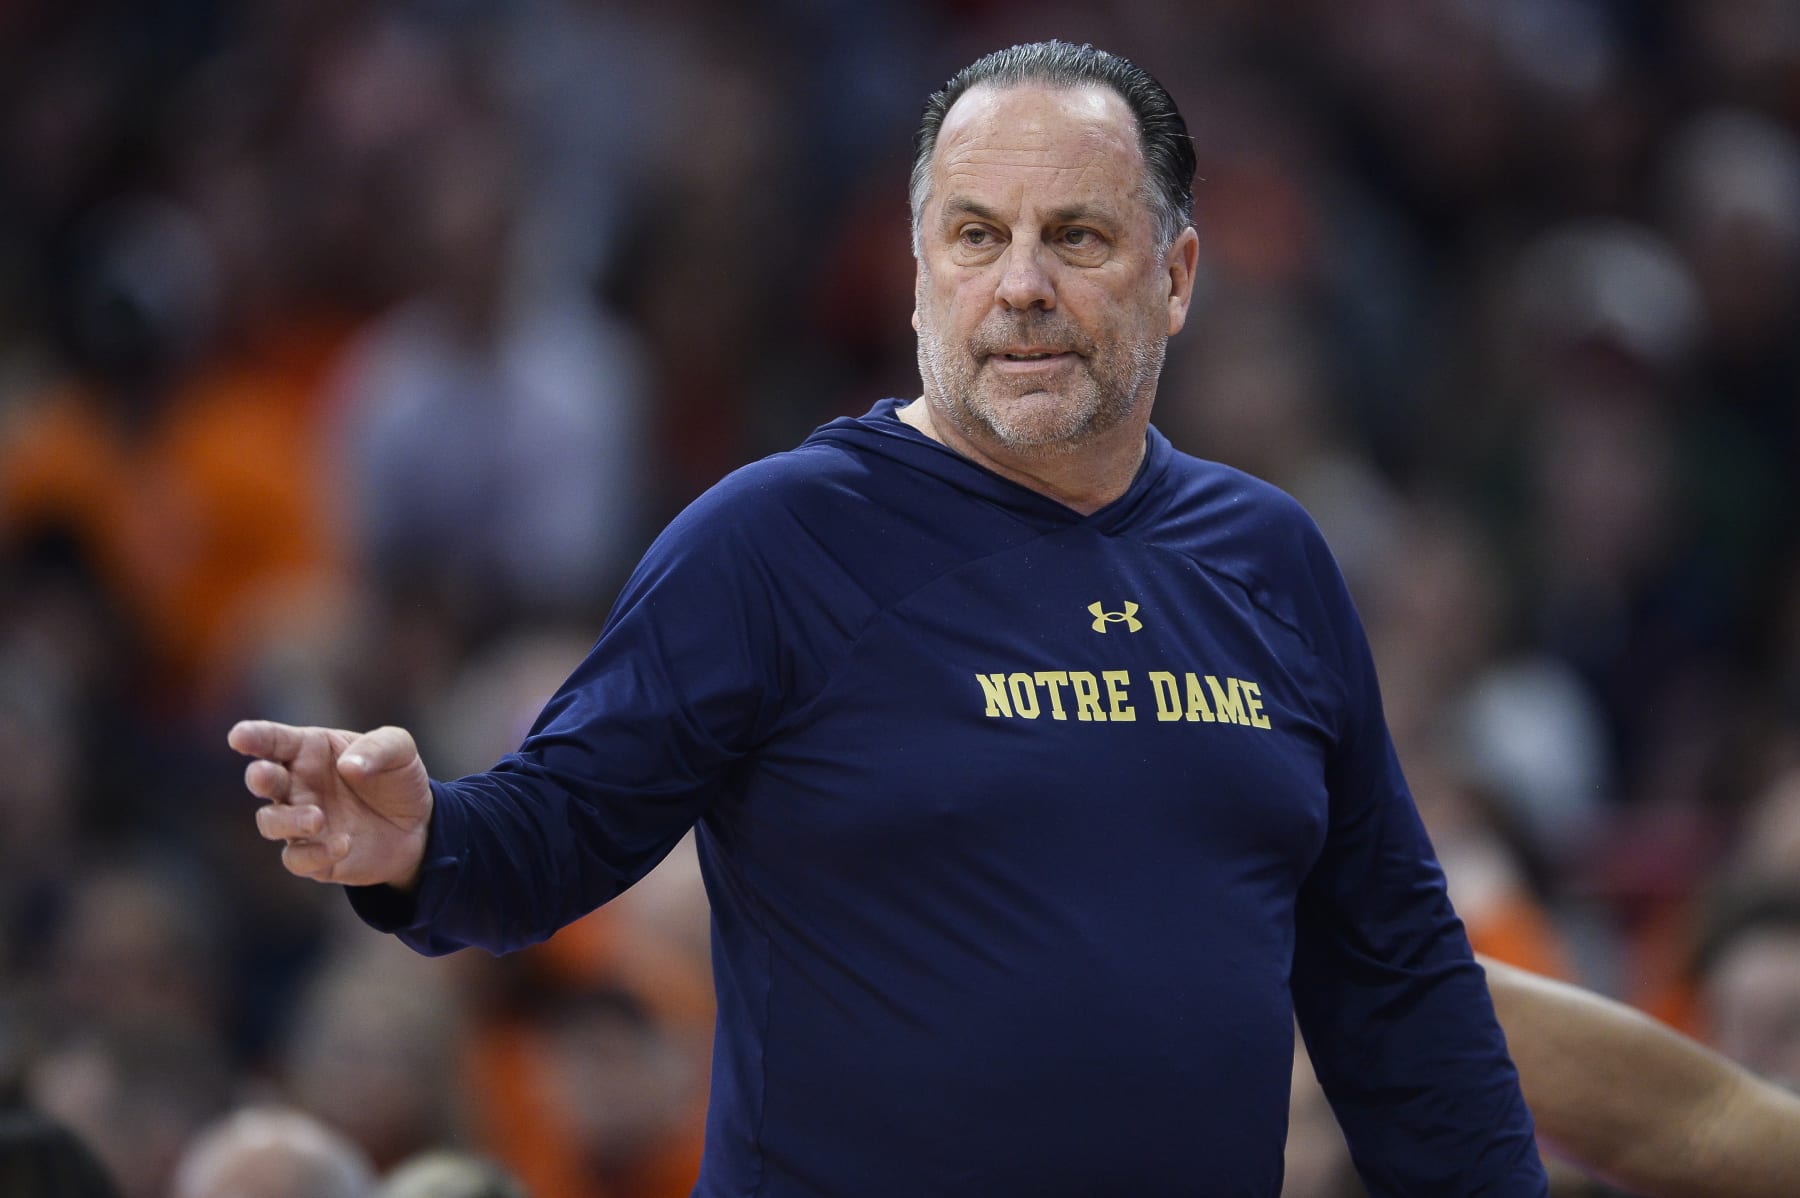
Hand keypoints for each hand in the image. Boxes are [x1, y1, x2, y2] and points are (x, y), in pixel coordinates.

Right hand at [228, 720, 433, 888]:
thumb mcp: (400, 751)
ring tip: (317, 819)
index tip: (239, 737)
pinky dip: (315, 853)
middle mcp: (296, 784)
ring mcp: (300, 821)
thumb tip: (348, 765)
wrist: (417, 827)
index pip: (273, 740)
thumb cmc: (397, 779)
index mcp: (309, 750)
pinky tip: (344, 844)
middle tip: (265, 776)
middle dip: (259, 777)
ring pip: (270, 822)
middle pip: (262, 780)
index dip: (253, 737)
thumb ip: (379, 747)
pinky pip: (297, 859)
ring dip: (287, 820)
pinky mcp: (312, 856)